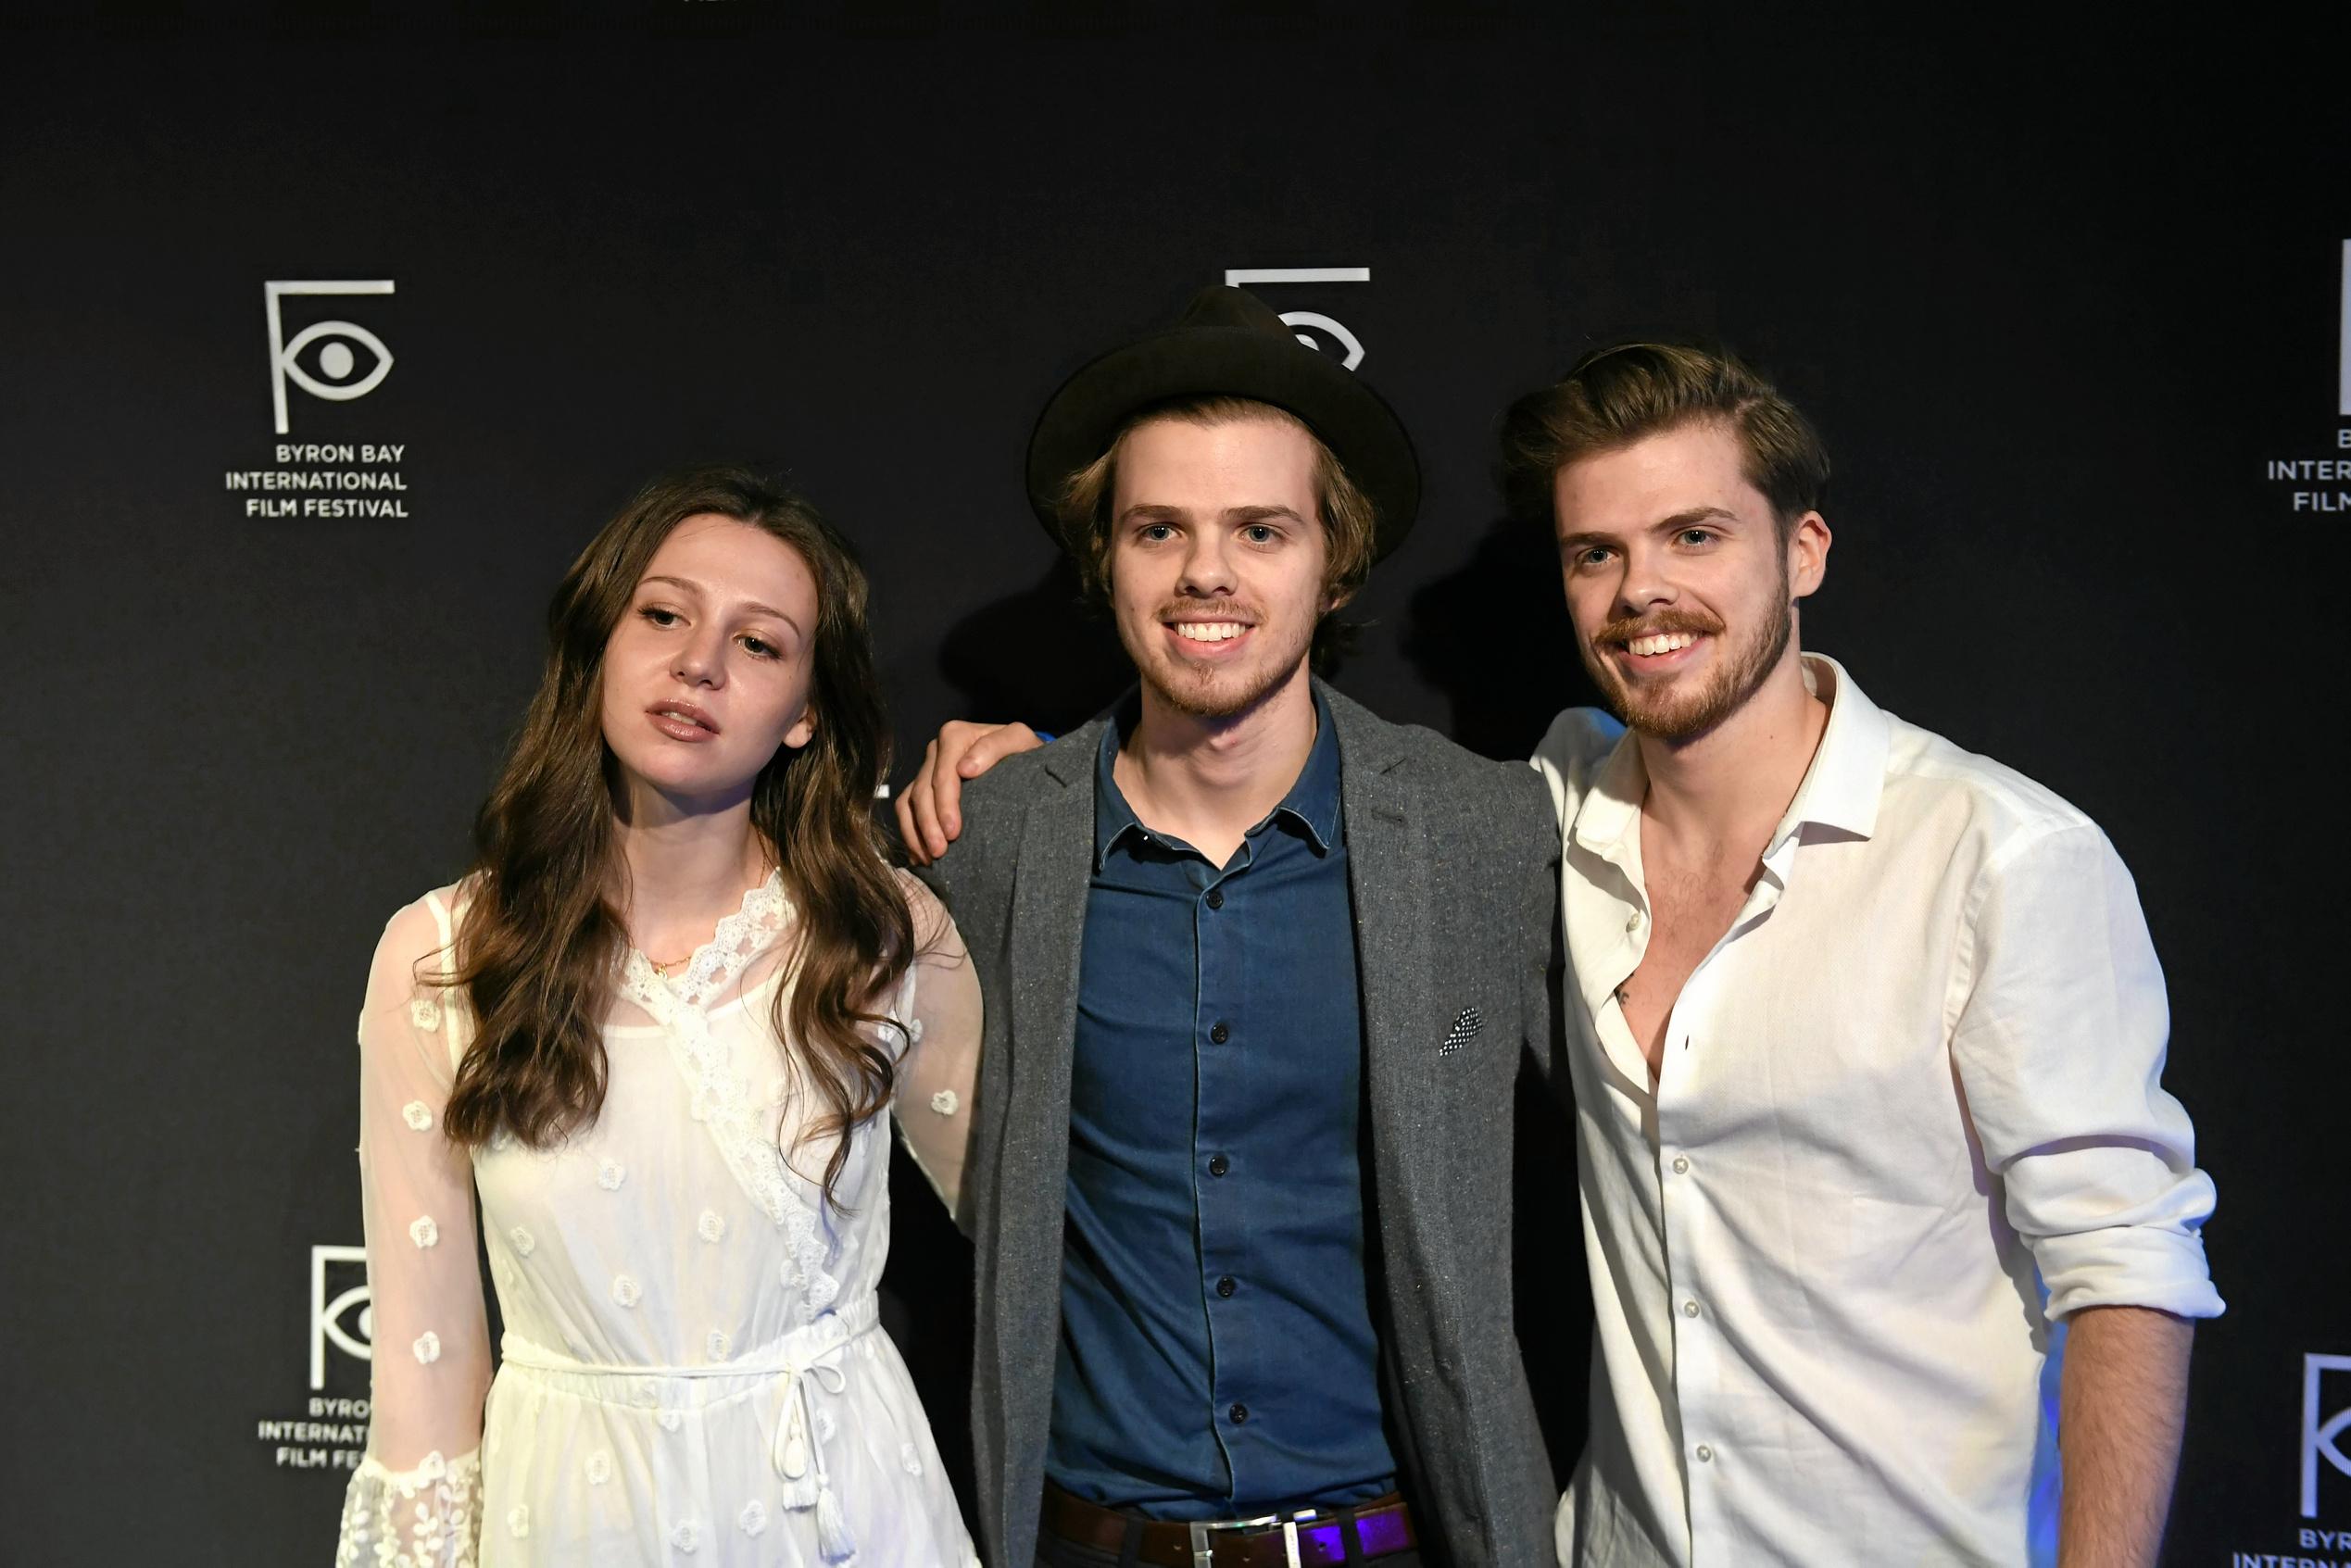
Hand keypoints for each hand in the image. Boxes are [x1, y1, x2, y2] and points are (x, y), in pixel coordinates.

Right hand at [896, 721, 1043, 864]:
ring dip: (916, 833)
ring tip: (930, 858)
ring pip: (908, 802)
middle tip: (940, 852)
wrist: (1017, 757)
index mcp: (954, 736)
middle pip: (922, 790)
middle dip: (929, 824)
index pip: (943, 773)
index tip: (953, 832)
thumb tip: (966, 769)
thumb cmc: (1021, 751)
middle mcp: (935, 751)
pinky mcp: (922, 787)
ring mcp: (926, 769)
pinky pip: (906, 810)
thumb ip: (997, 745)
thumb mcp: (1019, 740)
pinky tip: (922, 856)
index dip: (945, 804)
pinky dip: (910, 833)